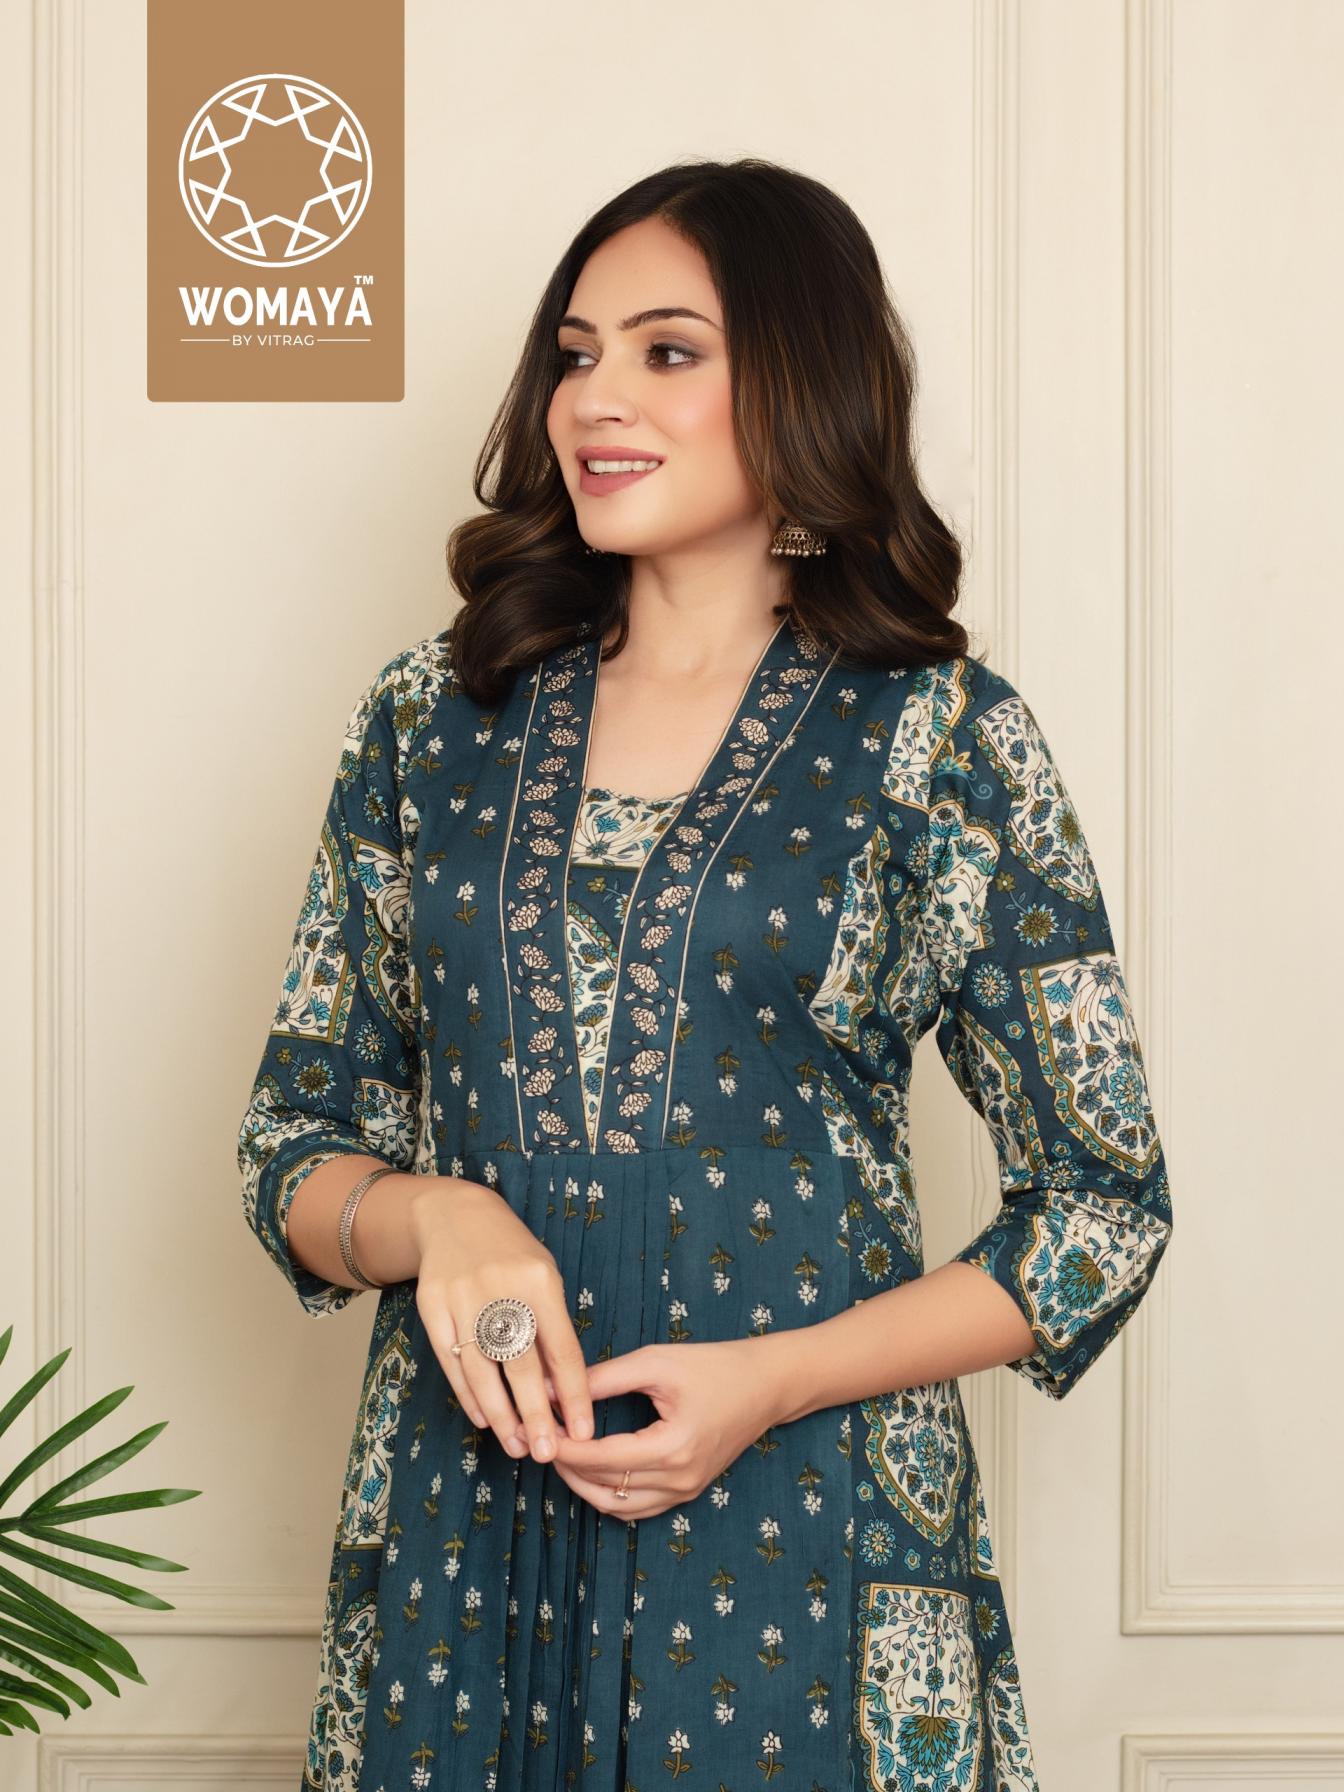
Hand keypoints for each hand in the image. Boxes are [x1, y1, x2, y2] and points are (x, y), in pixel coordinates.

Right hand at [409, 1179, 594, 1462]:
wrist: (454, 1215)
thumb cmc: (512, 1254)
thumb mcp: (543, 1277)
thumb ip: (551, 1328)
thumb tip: (559, 1393)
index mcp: (539, 1281)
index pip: (562, 1349)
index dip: (574, 1395)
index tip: (583, 1431)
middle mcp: (500, 1289)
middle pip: (520, 1366)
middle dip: (536, 1416)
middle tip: (546, 1453)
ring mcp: (461, 1298)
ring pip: (482, 1371)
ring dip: (501, 1415)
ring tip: (517, 1446)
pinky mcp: (431, 1307)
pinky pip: (451, 1361)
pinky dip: (468, 1395)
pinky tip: (484, 1419)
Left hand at [521, 1339, 780, 1518]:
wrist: (767, 1385)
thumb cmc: (714, 1365)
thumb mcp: (655, 1362)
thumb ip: (601, 1379)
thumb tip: (551, 1388)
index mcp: (672, 1447)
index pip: (601, 1458)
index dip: (563, 1447)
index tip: (536, 1430)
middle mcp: (679, 1479)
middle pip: (603, 1486)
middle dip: (567, 1464)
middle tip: (540, 1438)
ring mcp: (685, 1491)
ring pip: (617, 1506)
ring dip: (583, 1484)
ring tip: (561, 1452)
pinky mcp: (687, 1492)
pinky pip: (636, 1507)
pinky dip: (607, 1493)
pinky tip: (591, 1468)